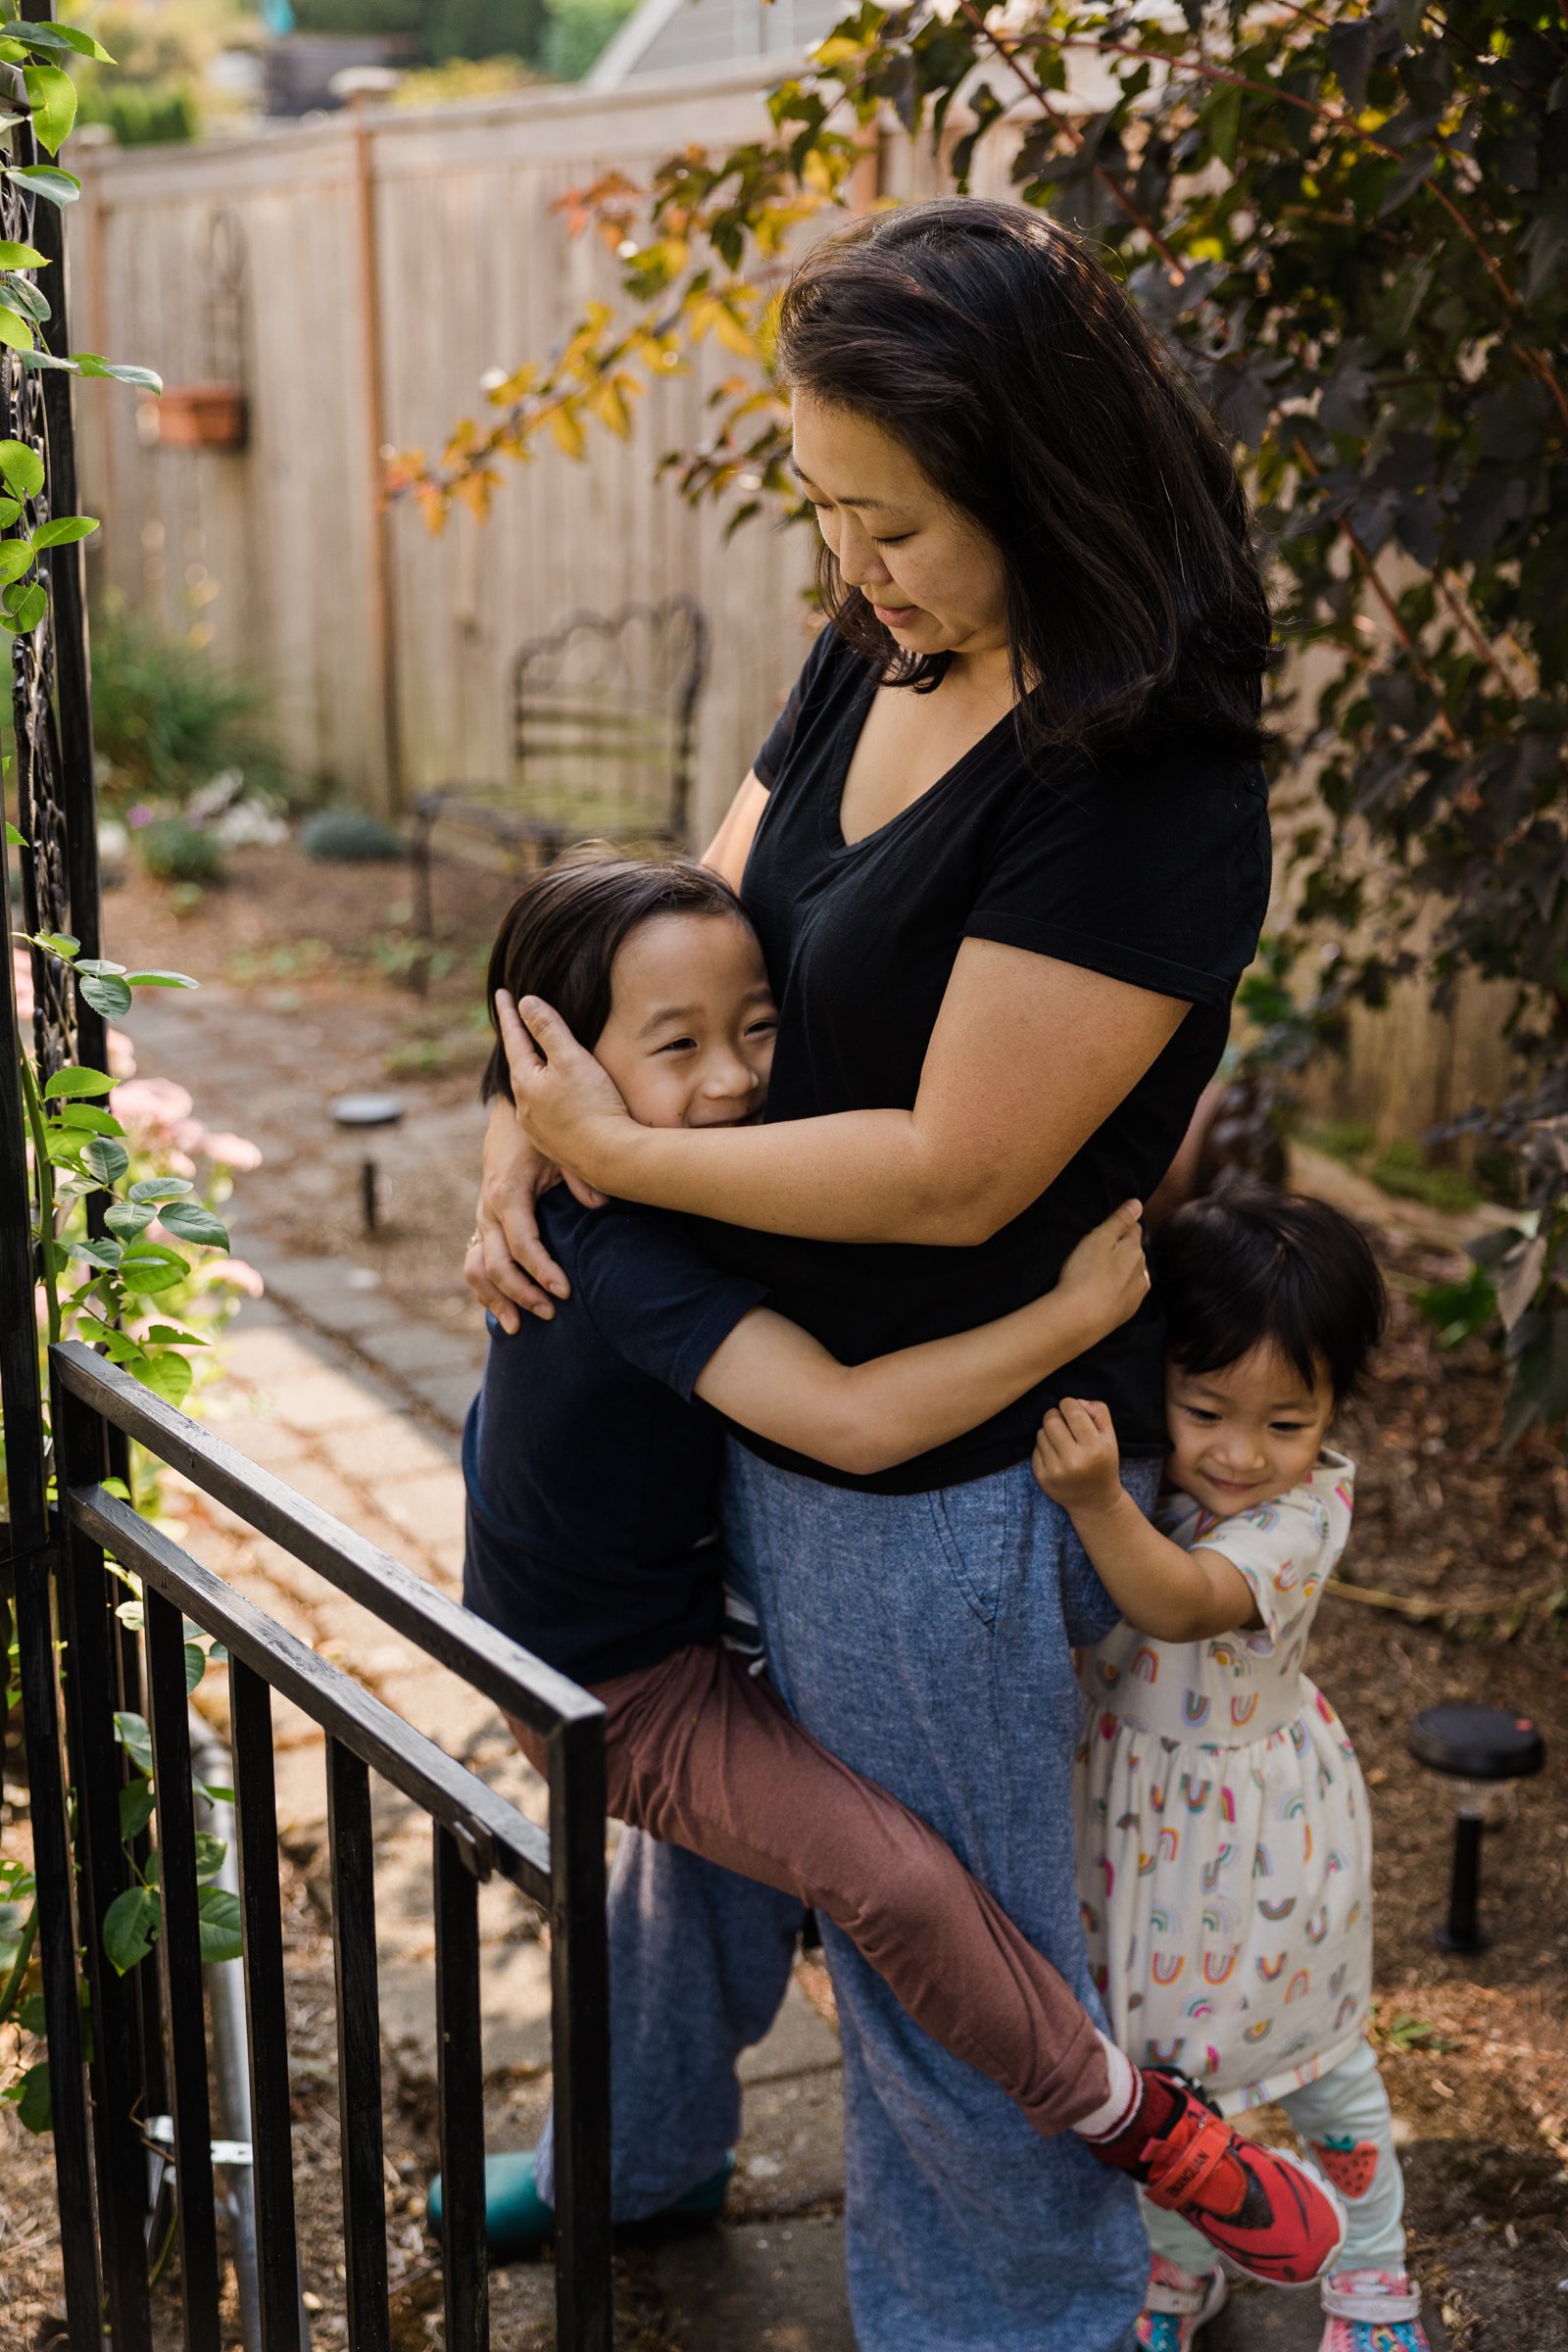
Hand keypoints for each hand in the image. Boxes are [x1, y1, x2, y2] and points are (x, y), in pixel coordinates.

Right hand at [464, 1101, 570, 1332]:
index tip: (565, 1293)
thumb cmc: (541, 1132)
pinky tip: (503, 1310)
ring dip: (495, 1300)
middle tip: (551, 1314)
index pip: (521, 1245)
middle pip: (495, 1265)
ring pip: (476, 1268)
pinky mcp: (484, 1222)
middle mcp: (488, 1209)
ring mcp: (482, 1217)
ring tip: (517, 1328)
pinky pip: (475, 1261)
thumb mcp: (562, 1147)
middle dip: (522, 1294)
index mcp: (507, 1193)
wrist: (513, 1110)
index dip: (542, 1272)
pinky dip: (486, 1288)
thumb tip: (599, 1205)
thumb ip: (579, 1176)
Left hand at [496, 990, 634, 1187]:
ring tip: (536, 1061)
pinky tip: (557, 1100)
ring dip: (534, 1073)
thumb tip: (526, 1003)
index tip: (501, 992)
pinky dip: (548, 1097)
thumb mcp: (570, 1058)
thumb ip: (548, 1028)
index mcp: (525, 1081)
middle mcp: (524, 1106)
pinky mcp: (554, 1145)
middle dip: (519, 1044)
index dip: (509, 1013)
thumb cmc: (593, 1104)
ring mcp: (537, 1128)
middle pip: (519, 1066)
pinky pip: (545, 1112)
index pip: (514, 1037)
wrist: (610, 1158)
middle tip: (516, 1024)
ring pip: (531, 1091)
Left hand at [1032, 1397, 1125, 1518]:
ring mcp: (1055, 1470)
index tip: (1073, 1410)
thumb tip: (1077, 1402)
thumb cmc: (1103, 1463)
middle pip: (1051, 1419)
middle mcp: (1073, 1460)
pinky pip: (1035, 1448)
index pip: (1072, 1411)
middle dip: (1056, 1415)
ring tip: (1062, 1441)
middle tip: (1064, 1423)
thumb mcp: (1110, 1437)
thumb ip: (1099, 1412)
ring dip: (1049, 1432)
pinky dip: (1044, 1447)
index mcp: (1094, 1448)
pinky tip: (1056, 1455)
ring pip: (1041, 1433)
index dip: (1070, 1404)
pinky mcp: (1042, 1477)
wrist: (1095, 1501)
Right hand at [1055, 1200, 1147, 1343]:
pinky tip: (1104, 1291)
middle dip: (1122, 1248)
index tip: (1106, 1228)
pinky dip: (1118, 1290)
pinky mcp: (1127, 1311)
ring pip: (1133, 1274)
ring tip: (1100, 1272)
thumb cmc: (1084, 1274)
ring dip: (1122, 1270)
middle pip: (1135, 1252)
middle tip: (1098, 1250)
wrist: (1079, 1319)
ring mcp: (1136, 1294)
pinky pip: (1127, 1294)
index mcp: (1134, 1250)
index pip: (1134, 1229)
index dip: (1120, 1225)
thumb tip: (1137, 1204)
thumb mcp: (1098, 1239)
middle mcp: (1142, 1271)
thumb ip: (1119, 1220)